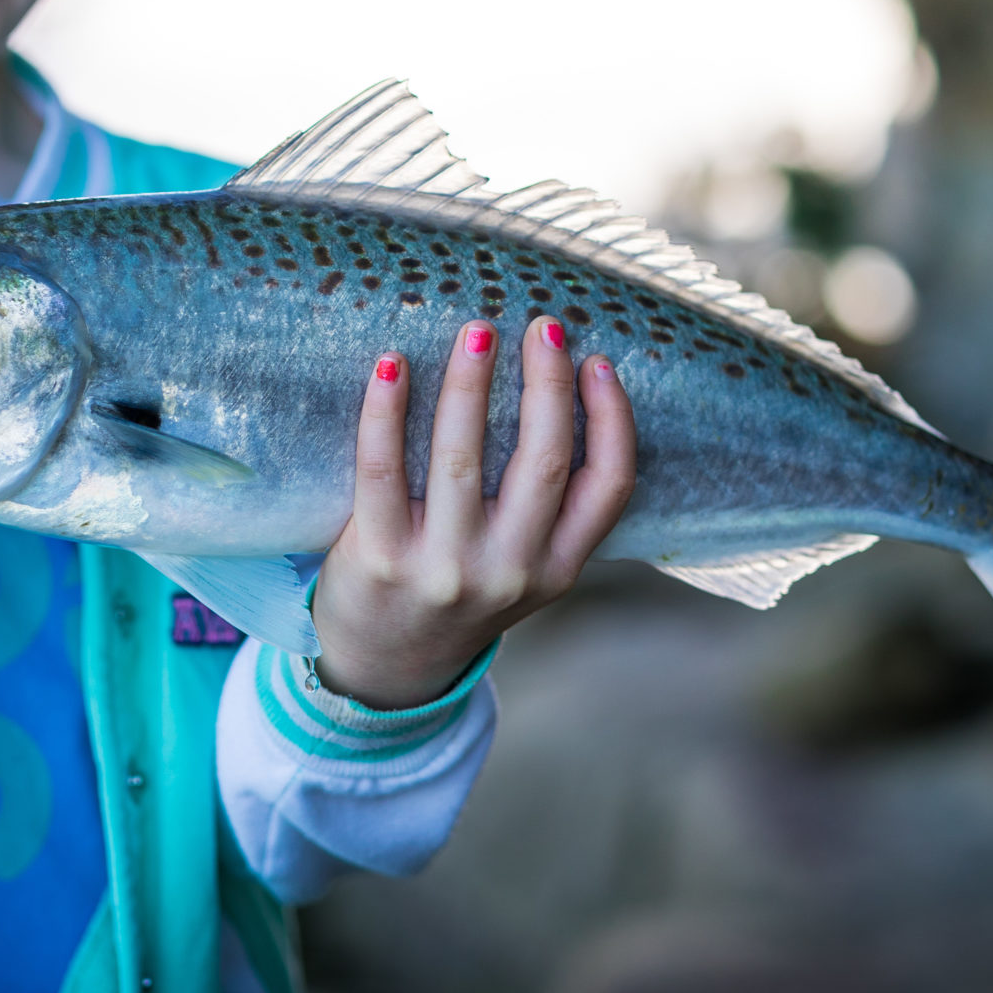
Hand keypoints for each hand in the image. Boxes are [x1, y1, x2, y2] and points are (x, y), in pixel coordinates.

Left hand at [310, 316, 637, 709]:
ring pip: (464, 457)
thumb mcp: (526, 570)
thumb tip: (560, 388)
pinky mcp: (380, 559)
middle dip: (546, 383)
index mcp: (558, 568)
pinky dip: (386, 411)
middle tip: (541, 325)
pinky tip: (392, 365)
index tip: (598, 362)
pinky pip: (383, 470)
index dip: (612, 419)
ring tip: (477, 332)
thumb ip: (549, 510)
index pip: (608, 487)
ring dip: (471, 383)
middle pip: (543, 460)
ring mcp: (445, 568)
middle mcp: (510, 570)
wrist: (385, 667)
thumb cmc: (459, 592)